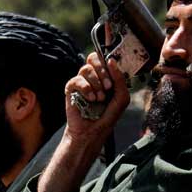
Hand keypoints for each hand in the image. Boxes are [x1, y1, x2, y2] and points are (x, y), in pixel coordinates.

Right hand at [37, 53, 129, 191]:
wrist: (91, 133)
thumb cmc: (107, 118)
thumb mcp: (121, 99)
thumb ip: (120, 80)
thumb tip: (111, 60)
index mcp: (106, 77)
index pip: (105, 59)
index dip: (110, 63)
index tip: (114, 78)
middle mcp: (93, 78)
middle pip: (94, 58)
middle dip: (103, 71)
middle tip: (107, 87)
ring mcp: (82, 83)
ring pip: (85, 68)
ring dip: (95, 83)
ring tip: (98, 98)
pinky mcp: (70, 90)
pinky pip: (75, 79)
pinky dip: (85, 88)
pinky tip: (90, 99)